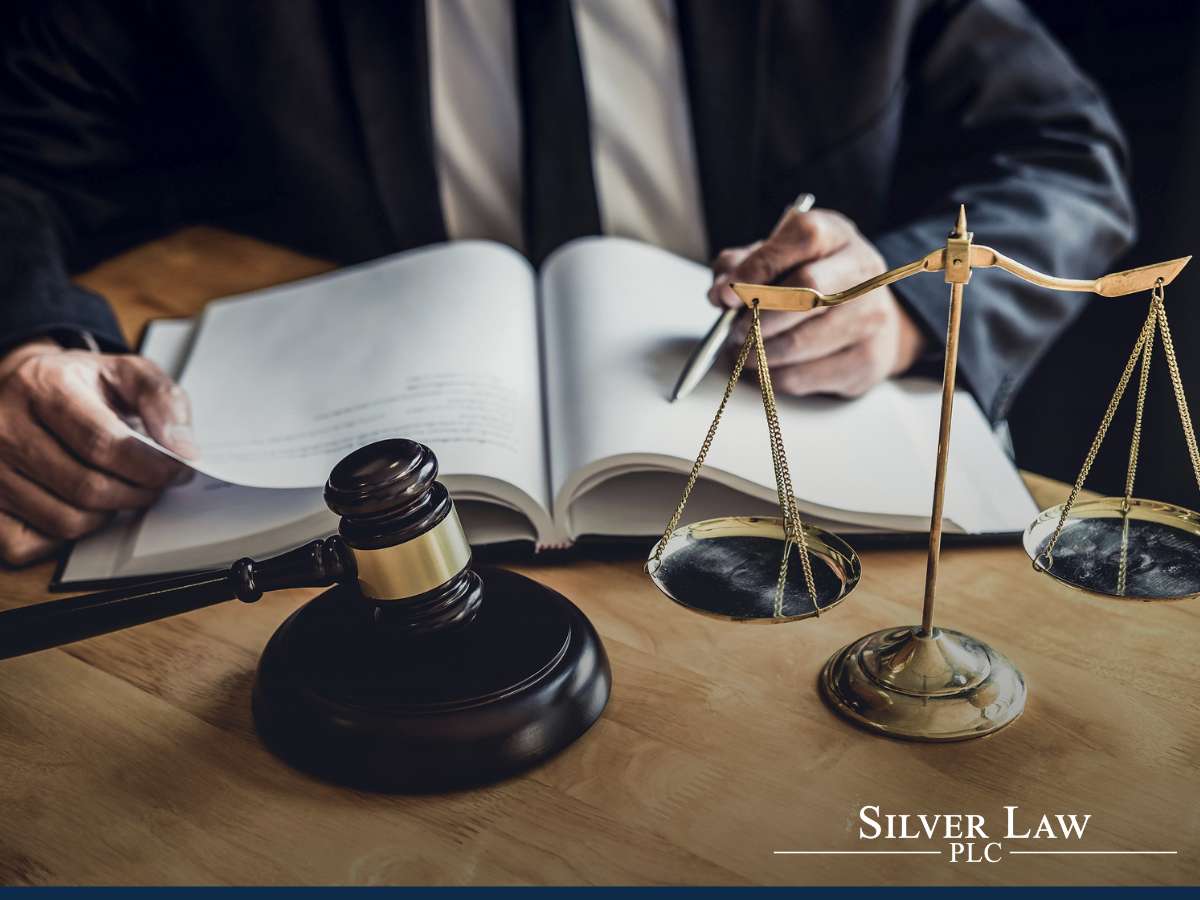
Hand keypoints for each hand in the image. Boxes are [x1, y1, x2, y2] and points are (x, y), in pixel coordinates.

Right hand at [0, 338, 193, 565]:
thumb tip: (182, 448)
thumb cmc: (79, 384)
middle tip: (155, 484)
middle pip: (87, 488)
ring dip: (108, 516)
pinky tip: (79, 507)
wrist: (24, 386)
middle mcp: (4, 427)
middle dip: (137, 494)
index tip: (178, 471)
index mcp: (43, 386)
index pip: (104, 443)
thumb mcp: (128, 372)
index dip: (152, 466)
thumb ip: (163, 400)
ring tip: (121, 492)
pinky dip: (64, 537)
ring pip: (65, 521)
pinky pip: (27, 544)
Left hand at [709, 208, 926, 396]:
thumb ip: (741, 265)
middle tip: (733, 331)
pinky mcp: (864, 362)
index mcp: (836, 235)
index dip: (759, 267)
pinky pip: (803, 377)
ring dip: (759, 352)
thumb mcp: (777, 257)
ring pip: (800, 342)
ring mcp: (870, 317)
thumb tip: (720, 294)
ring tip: (742, 350)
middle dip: (758, 317)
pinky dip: (771, 376)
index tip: (727, 294)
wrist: (868, 315)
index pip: (803, 240)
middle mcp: (863, 272)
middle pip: (807, 293)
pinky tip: (762, 367)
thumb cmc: (811, 280)